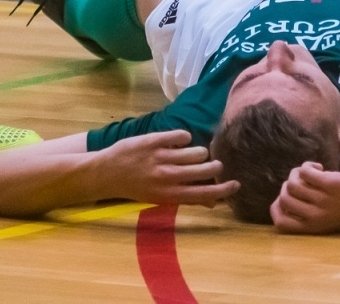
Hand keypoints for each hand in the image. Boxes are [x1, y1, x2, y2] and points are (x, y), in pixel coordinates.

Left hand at [93, 130, 238, 207]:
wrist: (103, 173)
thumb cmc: (135, 187)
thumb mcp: (159, 198)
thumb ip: (186, 197)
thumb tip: (213, 203)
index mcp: (169, 194)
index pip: (204, 193)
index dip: (223, 189)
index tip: (236, 184)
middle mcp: (167, 176)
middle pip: (206, 168)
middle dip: (215, 165)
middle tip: (214, 164)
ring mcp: (161, 157)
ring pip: (197, 150)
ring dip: (198, 151)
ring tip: (190, 153)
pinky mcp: (155, 140)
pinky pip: (183, 135)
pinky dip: (183, 138)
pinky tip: (176, 142)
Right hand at [271, 162, 339, 233]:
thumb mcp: (331, 219)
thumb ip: (311, 213)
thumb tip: (287, 193)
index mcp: (314, 228)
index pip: (280, 225)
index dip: (277, 208)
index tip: (286, 195)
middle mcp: (316, 217)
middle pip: (283, 200)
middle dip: (287, 185)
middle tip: (302, 179)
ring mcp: (323, 201)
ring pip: (293, 184)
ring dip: (297, 172)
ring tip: (312, 170)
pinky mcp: (331, 185)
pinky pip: (305, 173)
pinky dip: (307, 166)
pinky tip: (318, 166)